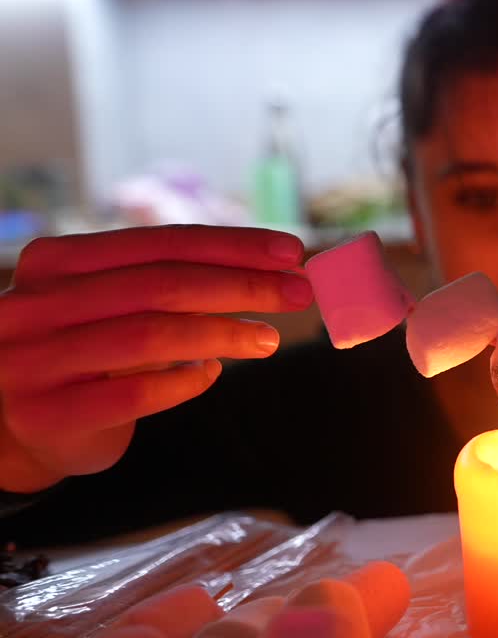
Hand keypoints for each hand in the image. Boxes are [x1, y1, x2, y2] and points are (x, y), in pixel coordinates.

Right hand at [0, 226, 313, 492]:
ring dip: (224, 333)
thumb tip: (275, 268)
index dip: (233, 245)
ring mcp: (36, 361)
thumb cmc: (83, 350)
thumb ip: (171, 281)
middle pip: (163, 285)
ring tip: (269, 338)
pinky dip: (185, 383)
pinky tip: (213, 375)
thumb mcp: (110, 303)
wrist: (12, 426)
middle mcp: (36, 305)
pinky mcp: (49, 415)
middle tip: (299, 293)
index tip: (291, 251)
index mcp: (56, 262)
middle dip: (243, 285)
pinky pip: (136, 395)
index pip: (160, 242)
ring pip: (152, 336)